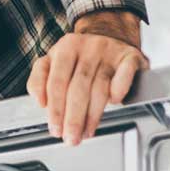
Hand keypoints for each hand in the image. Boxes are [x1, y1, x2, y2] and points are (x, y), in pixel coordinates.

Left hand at [27, 11, 147, 144]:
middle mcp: (88, 47)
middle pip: (78, 88)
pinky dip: (119, 91)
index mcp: (65, 48)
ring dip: (93, 115)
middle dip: (74, 118)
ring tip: (87, 131)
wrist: (110, 33)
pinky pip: (125, 75)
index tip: (55, 128)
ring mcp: (110, 51)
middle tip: (72, 137)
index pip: (57, 82)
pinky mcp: (130, 56)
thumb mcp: (53, 62)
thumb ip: (39, 80)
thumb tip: (40, 101)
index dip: (55, 109)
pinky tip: (114, 103)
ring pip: (100, 87)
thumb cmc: (79, 56)